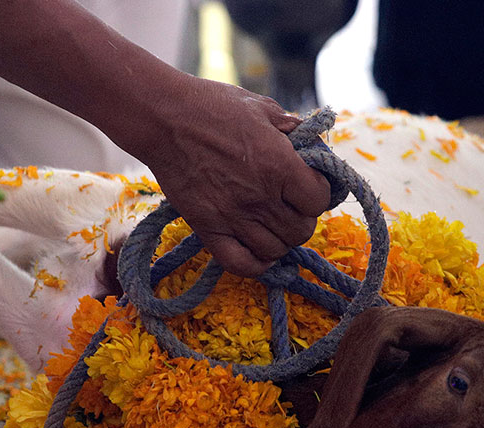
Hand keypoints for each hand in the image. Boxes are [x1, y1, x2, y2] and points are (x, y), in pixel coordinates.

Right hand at [141, 77, 330, 276]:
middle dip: (302, 218)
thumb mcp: (263, 108)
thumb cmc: (213, 107)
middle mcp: (259, 196)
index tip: (309, 185)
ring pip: (276, 251)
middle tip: (291, 205)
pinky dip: (256, 264)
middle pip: (301, 230)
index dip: (319, 194)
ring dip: (281, 240)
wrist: (164, 119)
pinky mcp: (208, 228)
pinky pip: (241, 264)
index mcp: (278, 164)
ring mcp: (232, 216)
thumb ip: (293, 130)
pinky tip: (259, 251)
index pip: (318, 200)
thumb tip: (313, 147)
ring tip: (273, 225)